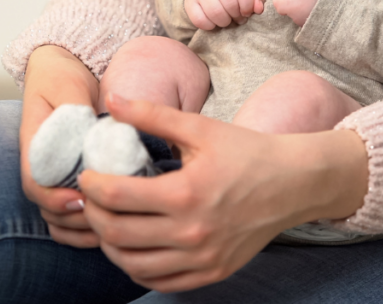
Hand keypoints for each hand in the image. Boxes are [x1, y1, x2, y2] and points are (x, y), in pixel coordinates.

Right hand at [20, 45, 100, 247]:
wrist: (62, 67)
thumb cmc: (62, 76)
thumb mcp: (68, 87)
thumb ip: (76, 111)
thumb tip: (89, 134)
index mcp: (34, 145)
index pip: (34, 183)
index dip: (54, 198)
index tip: (80, 199)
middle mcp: (40, 166)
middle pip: (47, 208)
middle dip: (74, 218)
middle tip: (106, 213)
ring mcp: (53, 174)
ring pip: (57, 218)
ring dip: (80, 227)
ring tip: (110, 222)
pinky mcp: (68, 178)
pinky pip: (67, 215)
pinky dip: (82, 228)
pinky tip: (105, 227)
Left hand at [78, 94, 367, 291]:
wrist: (295, 184)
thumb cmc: (248, 152)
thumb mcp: (201, 128)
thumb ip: (153, 114)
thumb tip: (113, 100)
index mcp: (187, 192)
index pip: (118, 197)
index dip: (93, 187)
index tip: (87, 175)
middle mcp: (192, 232)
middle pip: (119, 235)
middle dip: (94, 216)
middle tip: (92, 199)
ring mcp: (202, 258)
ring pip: (133, 265)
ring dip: (110, 246)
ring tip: (108, 223)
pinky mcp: (213, 272)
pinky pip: (160, 282)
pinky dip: (137, 268)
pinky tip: (133, 248)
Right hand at [184, 0, 264, 29]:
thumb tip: (258, 9)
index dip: (248, 5)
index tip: (247, 12)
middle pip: (230, 3)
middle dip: (237, 16)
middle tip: (238, 17)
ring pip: (216, 13)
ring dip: (225, 22)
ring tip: (228, 20)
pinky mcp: (190, 2)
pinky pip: (200, 20)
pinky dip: (210, 26)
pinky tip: (214, 21)